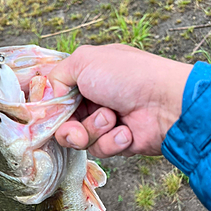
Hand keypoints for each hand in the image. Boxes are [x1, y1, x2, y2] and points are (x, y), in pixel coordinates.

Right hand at [48, 44, 192, 156]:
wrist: (166, 104)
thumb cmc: (127, 76)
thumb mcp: (84, 61)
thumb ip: (55, 76)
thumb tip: (43, 96)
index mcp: (85, 75)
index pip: (55, 94)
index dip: (48, 106)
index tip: (45, 113)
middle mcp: (92, 98)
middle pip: (61, 121)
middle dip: (68, 125)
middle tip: (76, 127)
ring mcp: (105, 120)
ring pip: (78, 138)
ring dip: (93, 130)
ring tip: (113, 118)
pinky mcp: (117, 142)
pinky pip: (99, 150)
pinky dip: (111, 142)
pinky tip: (126, 132)